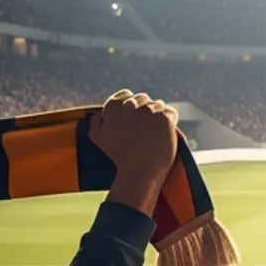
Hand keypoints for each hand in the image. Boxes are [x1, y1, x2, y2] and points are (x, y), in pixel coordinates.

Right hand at [90, 90, 178, 213]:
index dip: (132, 106)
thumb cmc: (119, 157)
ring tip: (155, 133)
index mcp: (113, 106)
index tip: (135, 118)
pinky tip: (165, 132)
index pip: (126, 94)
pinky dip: (170, 121)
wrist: (139, 171)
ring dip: (158, 116)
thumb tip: (97, 115)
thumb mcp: (98, 139)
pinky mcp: (164, 117)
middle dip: (145, 111)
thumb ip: (95, 123)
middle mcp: (130, 104)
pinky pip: (171, 112)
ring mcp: (148, 110)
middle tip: (146, 128)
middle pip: (143, 99)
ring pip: (158, 105)